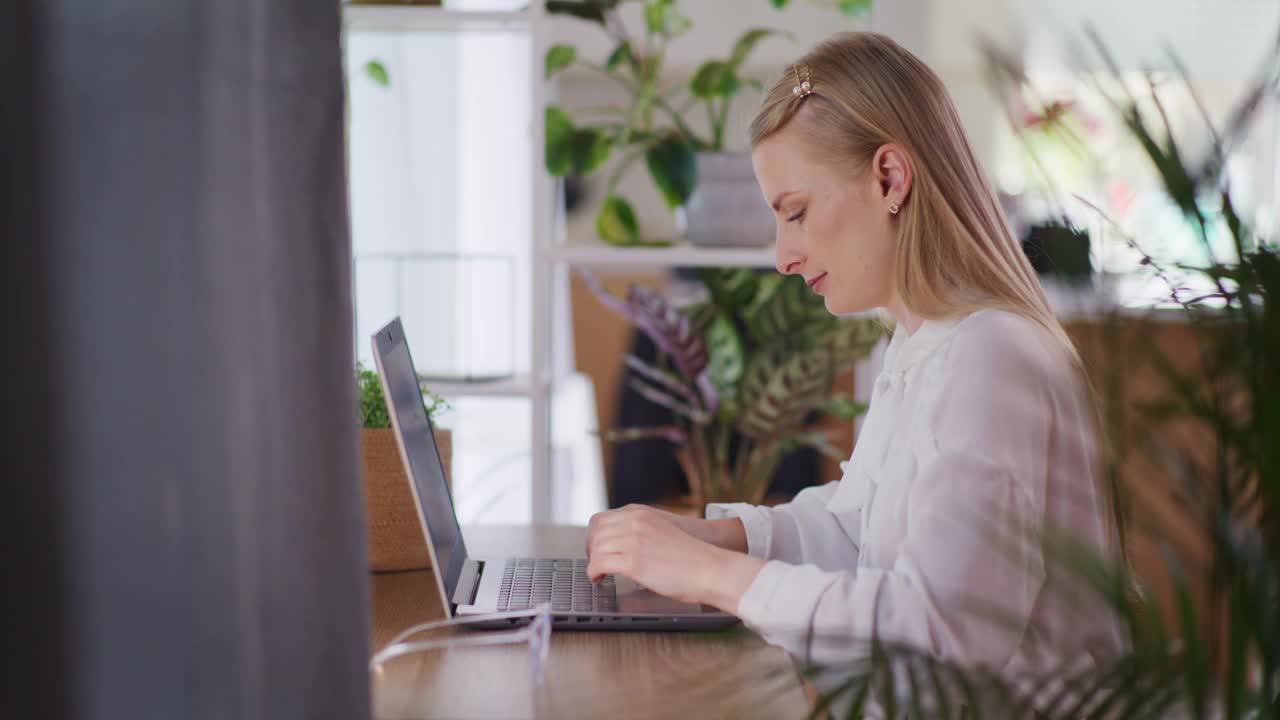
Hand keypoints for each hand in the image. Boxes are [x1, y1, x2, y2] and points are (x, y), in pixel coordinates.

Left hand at [585, 504, 763, 612]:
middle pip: (594, 533)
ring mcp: (632, 540)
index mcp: (639, 512)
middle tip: (596, 563)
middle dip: (592, 549)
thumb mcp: (661, 530)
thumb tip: (622, 544)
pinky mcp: (632, 561)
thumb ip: (641, 530)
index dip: (596, 536)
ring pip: (595, 549)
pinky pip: (599, 564)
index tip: (598, 549)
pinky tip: (600, 579)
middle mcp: (633, 522)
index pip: (601, 519)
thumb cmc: (690, 555)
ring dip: (593, 562)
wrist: (709, 568)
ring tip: (599, 574)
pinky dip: (594, 573)